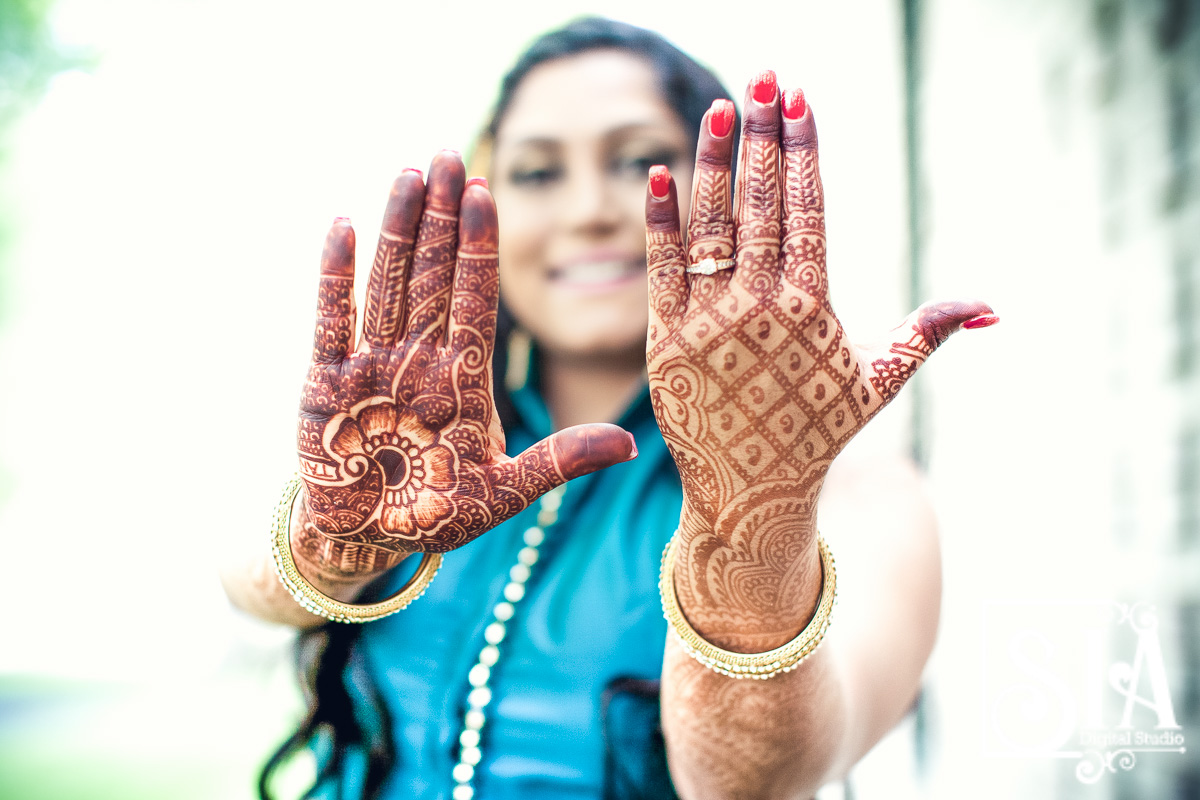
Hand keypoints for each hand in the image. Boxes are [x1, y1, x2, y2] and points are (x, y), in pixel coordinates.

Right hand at [294, 153, 634, 580]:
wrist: (367, 541)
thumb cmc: (436, 515)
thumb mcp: (503, 493)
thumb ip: (558, 462)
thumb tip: (629, 446)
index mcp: (463, 380)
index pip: (477, 300)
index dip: (480, 249)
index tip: (489, 195)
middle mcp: (419, 361)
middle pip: (433, 277)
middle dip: (441, 218)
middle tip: (451, 155)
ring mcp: (372, 367)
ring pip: (388, 285)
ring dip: (397, 229)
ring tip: (409, 173)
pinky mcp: (325, 383)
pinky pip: (331, 321)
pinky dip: (335, 277)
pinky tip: (343, 224)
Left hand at [644, 73, 994, 637]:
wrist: (750, 493)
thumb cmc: (815, 431)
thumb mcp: (877, 383)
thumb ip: (926, 335)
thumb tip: (993, 310)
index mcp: (813, 310)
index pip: (809, 212)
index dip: (803, 153)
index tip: (800, 103)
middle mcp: (762, 311)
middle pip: (761, 206)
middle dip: (762, 137)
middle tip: (763, 78)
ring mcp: (710, 326)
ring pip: (711, 229)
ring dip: (713, 164)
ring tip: (718, 108)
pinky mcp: (665, 344)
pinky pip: (661, 272)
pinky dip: (659, 224)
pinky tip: (658, 175)